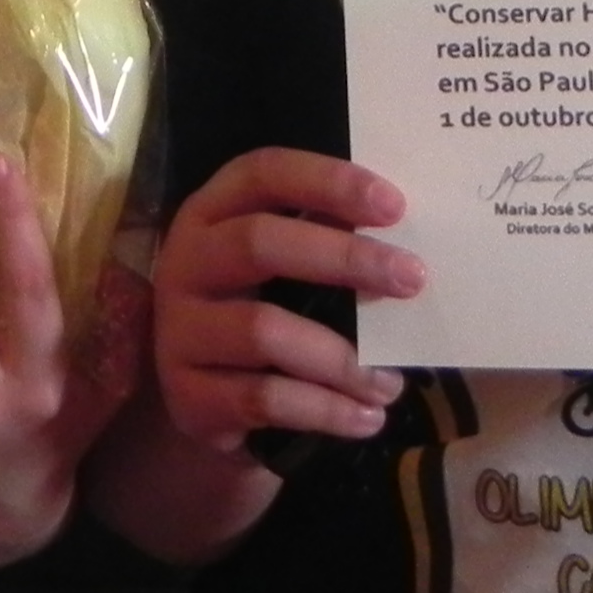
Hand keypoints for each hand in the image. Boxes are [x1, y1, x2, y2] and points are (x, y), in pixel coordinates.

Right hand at [152, 145, 421, 454]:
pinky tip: (365, 417)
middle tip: (412, 280)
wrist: (204, 397)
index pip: (262, 175)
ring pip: (263, 330)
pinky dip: (324, 410)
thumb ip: (328, 242)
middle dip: (343, 258)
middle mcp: (186, 262)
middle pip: (258, 242)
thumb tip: (408, 245)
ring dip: (340, 359)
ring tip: (390, 384)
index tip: (394, 206)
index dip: (326, 182)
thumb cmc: (260, 310)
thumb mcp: (283, 268)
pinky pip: (263, 398)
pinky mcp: (187, 394)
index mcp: (213, 213)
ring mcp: (179, 330)